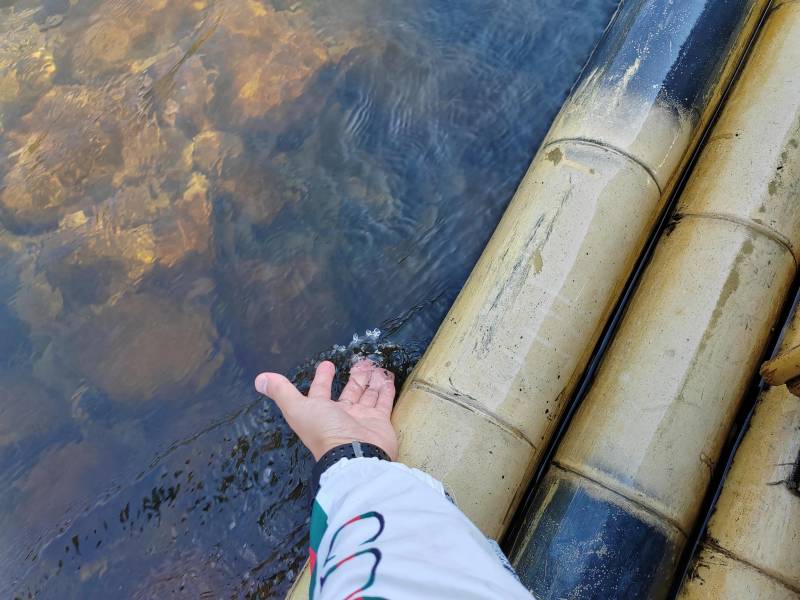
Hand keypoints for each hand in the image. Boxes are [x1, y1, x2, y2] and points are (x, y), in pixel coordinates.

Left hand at [254, 359, 397, 459]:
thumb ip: (281, 392)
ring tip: (374, 366)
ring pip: (367, 394)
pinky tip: (387, 377)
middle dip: (353, 377)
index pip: (321, 391)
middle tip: (360, 362)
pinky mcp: (380, 421)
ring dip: (370, 380)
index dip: (322, 377)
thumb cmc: (325, 431)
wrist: (355, 455)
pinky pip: (384, 401)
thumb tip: (259, 379)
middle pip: (348, 391)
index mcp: (320, 412)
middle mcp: (341, 415)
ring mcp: (361, 418)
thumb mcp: (298, 409)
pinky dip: (386, 389)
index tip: (327, 364)